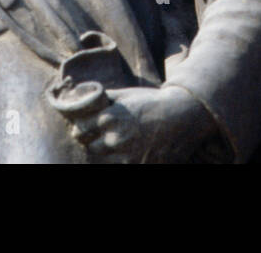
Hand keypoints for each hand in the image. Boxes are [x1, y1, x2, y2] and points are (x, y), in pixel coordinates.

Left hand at [67, 85, 217, 162]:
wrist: (182, 116)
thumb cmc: (151, 102)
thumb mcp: (126, 94)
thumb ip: (102, 98)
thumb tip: (78, 95)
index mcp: (109, 118)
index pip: (79, 128)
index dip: (83, 126)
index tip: (88, 123)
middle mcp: (115, 139)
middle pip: (89, 146)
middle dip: (93, 139)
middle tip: (105, 133)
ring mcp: (126, 156)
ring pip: (103, 157)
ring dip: (108, 150)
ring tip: (121, 141)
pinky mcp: (138, 166)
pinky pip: (120, 164)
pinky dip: (123, 158)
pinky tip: (133, 148)